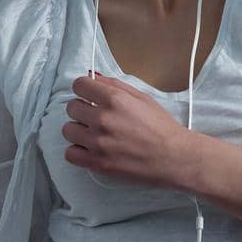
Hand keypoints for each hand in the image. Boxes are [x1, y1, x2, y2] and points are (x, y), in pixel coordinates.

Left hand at [62, 71, 197, 188]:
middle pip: (72, 107)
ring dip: (79, 130)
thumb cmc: (162, 127)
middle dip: (82, 109)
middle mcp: (103, 119)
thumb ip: (115, 85)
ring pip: (68, 130)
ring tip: (94, 134)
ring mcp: (98, 142)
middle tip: (96, 116)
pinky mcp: (97, 163)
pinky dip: (78, 151)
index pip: (79, 85)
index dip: (84, 89)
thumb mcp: (142, 98)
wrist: (174, 157)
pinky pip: (70, 153)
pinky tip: (91, 149)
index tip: (89, 95)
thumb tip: (93, 77)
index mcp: (115, 99)